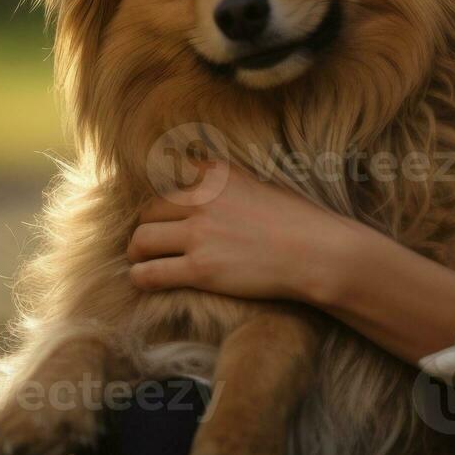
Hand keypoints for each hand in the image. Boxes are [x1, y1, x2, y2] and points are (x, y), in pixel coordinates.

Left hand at [127, 160, 355, 303]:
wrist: (316, 252)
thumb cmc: (298, 221)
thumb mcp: (261, 183)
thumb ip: (230, 183)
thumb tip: (207, 184)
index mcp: (218, 174)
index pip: (173, 175)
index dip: (167, 197)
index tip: (166, 210)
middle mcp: (203, 199)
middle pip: (150, 209)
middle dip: (148, 225)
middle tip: (151, 240)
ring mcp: (199, 234)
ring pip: (142, 239)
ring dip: (138, 251)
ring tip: (142, 260)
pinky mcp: (200, 269)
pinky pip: (150, 273)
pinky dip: (141, 277)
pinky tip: (143, 281)